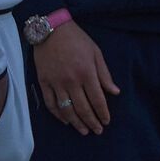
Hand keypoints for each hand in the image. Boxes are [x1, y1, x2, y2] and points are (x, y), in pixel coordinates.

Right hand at [32, 21, 118, 135]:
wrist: (51, 29)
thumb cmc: (77, 39)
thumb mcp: (96, 52)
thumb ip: (104, 74)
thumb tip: (115, 92)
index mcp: (87, 73)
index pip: (97, 100)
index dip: (103, 113)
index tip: (106, 122)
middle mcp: (71, 81)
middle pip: (83, 108)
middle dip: (92, 122)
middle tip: (97, 131)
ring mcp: (56, 83)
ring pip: (66, 110)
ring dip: (76, 123)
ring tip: (83, 131)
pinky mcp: (44, 82)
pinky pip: (50, 103)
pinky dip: (58, 115)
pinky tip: (65, 121)